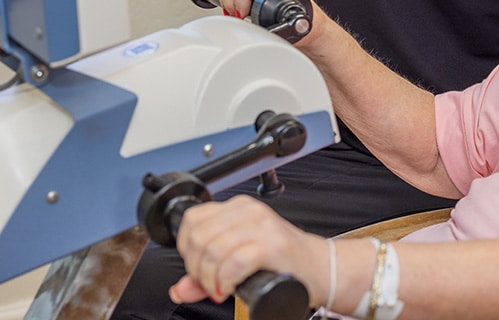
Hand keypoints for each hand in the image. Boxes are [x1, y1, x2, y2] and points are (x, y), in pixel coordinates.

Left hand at [169, 195, 322, 306]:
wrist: (319, 268)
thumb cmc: (281, 262)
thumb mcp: (239, 260)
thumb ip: (207, 274)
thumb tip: (180, 289)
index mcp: (239, 208)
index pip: (193, 219)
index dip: (185, 249)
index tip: (196, 267)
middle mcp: (250, 212)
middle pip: (198, 237)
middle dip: (196, 269)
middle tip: (209, 283)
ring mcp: (263, 226)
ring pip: (213, 249)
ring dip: (210, 278)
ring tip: (220, 288)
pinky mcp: (273, 245)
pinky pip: (234, 262)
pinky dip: (225, 281)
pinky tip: (230, 288)